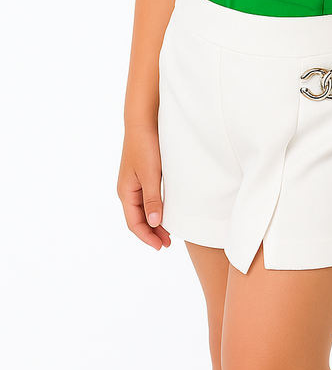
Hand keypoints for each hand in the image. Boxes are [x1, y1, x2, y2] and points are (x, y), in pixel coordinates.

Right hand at [117, 125, 171, 250]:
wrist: (143, 122)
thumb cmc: (146, 147)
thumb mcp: (151, 174)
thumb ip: (152, 199)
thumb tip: (154, 224)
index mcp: (126, 192)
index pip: (134, 223)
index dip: (147, 237)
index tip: (161, 246)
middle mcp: (127, 189)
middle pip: (138, 218)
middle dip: (151, 233)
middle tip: (168, 243)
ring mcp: (134, 182)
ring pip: (143, 209)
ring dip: (154, 222)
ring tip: (168, 233)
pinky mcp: (142, 175)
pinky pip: (147, 199)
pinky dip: (155, 209)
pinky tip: (165, 211)